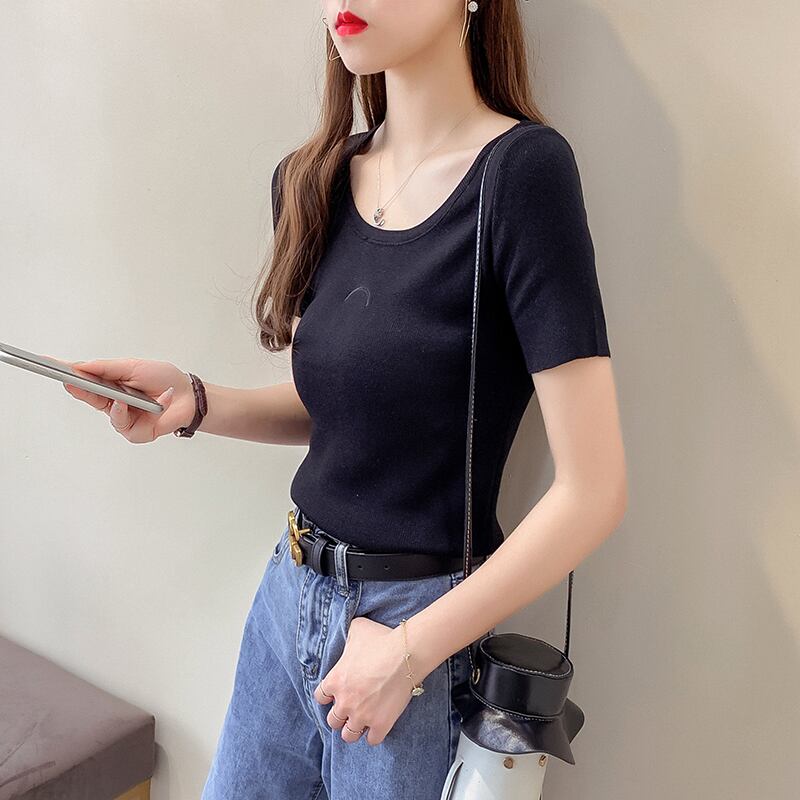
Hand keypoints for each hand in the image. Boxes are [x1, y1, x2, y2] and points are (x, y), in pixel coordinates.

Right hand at [54, 355, 194, 442]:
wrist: (189, 395)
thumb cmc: (164, 379)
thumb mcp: (133, 367)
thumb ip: (106, 368)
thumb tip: (79, 366)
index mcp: (112, 385)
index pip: (85, 380)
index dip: (67, 374)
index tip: (48, 364)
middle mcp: (115, 402)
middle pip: (91, 397)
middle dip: (79, 389)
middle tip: (68, 380)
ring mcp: (125, 418)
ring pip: (109, 413)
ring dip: (115, 404)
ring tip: (121, 397)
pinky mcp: (136, 432)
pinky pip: (126, 426)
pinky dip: (136, 412)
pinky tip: (147, 404)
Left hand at [312, 616, 422, 746]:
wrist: (406, 654)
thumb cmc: (381, 639)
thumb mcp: (358, 628)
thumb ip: (348, 634)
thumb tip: (348, 635)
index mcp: (335, 680)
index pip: (320, 697)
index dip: (328, 696)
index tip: (337, 694)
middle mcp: (344, 702)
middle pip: (333, 720)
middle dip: (341, 715)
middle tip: (351, 708)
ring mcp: (362, 715)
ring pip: (349, 735)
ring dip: (354, 728)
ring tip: (362, 721)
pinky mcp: (381, 724)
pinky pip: (372, 740)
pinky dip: (374, 735)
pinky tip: (378, 725)